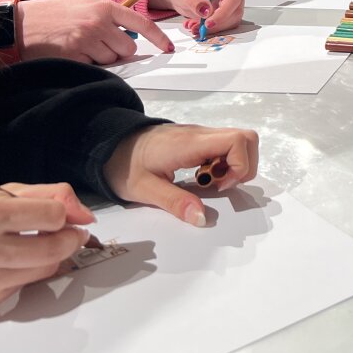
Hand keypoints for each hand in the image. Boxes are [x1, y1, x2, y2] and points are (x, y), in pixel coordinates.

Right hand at [0, 182, 93, 315]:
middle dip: (70, 237)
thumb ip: (51, 194)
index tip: (57, 214)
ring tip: (39, 243)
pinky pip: (30, 285)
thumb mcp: (5, 195)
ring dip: (54, 255)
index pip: (54, 214)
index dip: (62, 213)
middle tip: (69, 232)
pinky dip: (33, 272)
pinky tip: (18, 262)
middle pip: (55, 247)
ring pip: (48, 268)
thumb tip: (85, 215)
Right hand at [6, 0, 174, 64]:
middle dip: (117, 51)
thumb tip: (127, 36)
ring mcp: (87, 40)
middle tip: (96, 45)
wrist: (15, 26)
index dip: (157, 37)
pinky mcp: (75, 57)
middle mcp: (98, 22)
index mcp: (102, 6)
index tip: (167, 48)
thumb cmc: (48, 16)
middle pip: (128, 47)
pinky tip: (70, 55)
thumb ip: (105, 18)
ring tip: (77, 47)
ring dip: (100, 59)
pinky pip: (94, 68)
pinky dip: (86, 66)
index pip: (141, 22)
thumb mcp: (81, 6)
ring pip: (112, 60)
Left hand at [103, 124, 259, 225]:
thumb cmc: (123, 166)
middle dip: (242, 167)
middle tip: (217, 187)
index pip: (238, 141)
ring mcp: (201, 135)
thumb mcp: (145, 190)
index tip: (218, 187)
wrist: (106, 145)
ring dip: (232, 167)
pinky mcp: (198, 140)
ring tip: (207, 184)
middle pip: (246, 138)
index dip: (240, 166)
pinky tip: (200, 178)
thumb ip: (176, 202)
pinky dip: (223, 164)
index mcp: (190, 143)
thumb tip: (203, 219)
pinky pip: (225, 147)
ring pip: (238, 142)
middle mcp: (201, 134)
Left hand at [149, 0, 244, 36]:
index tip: (208, 23)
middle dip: (217, 23)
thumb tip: (206, 11)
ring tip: (195, 25)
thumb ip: (194, 0)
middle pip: (235, 11)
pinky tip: (199, 24)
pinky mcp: (231, 9)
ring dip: (214, 27)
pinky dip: (213, 28)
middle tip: (198, 27)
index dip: (223, 13)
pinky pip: (227, 23)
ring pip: (232, 20)